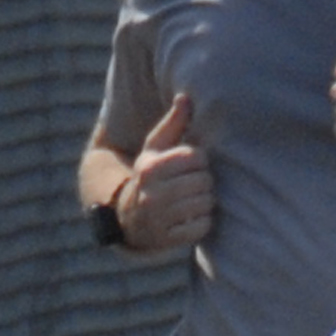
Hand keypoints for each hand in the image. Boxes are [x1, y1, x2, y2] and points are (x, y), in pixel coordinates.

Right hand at [118, 95, 215, 251]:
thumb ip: (173, 123)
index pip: (197, 157)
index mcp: (151, 167)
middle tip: (191, 185)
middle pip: (204, 181)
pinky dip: (201, 222)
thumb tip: (186, 97)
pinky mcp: (169, 239)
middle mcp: (153, 193)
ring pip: (206, 203)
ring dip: (204, 202)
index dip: (199, 161)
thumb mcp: (155, 149)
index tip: (190, 165)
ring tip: (191, 200)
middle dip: (203, 182)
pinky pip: (203, 226)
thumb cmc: (150, 176)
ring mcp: (160, 218)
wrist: (128, 218)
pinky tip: (189, 217)